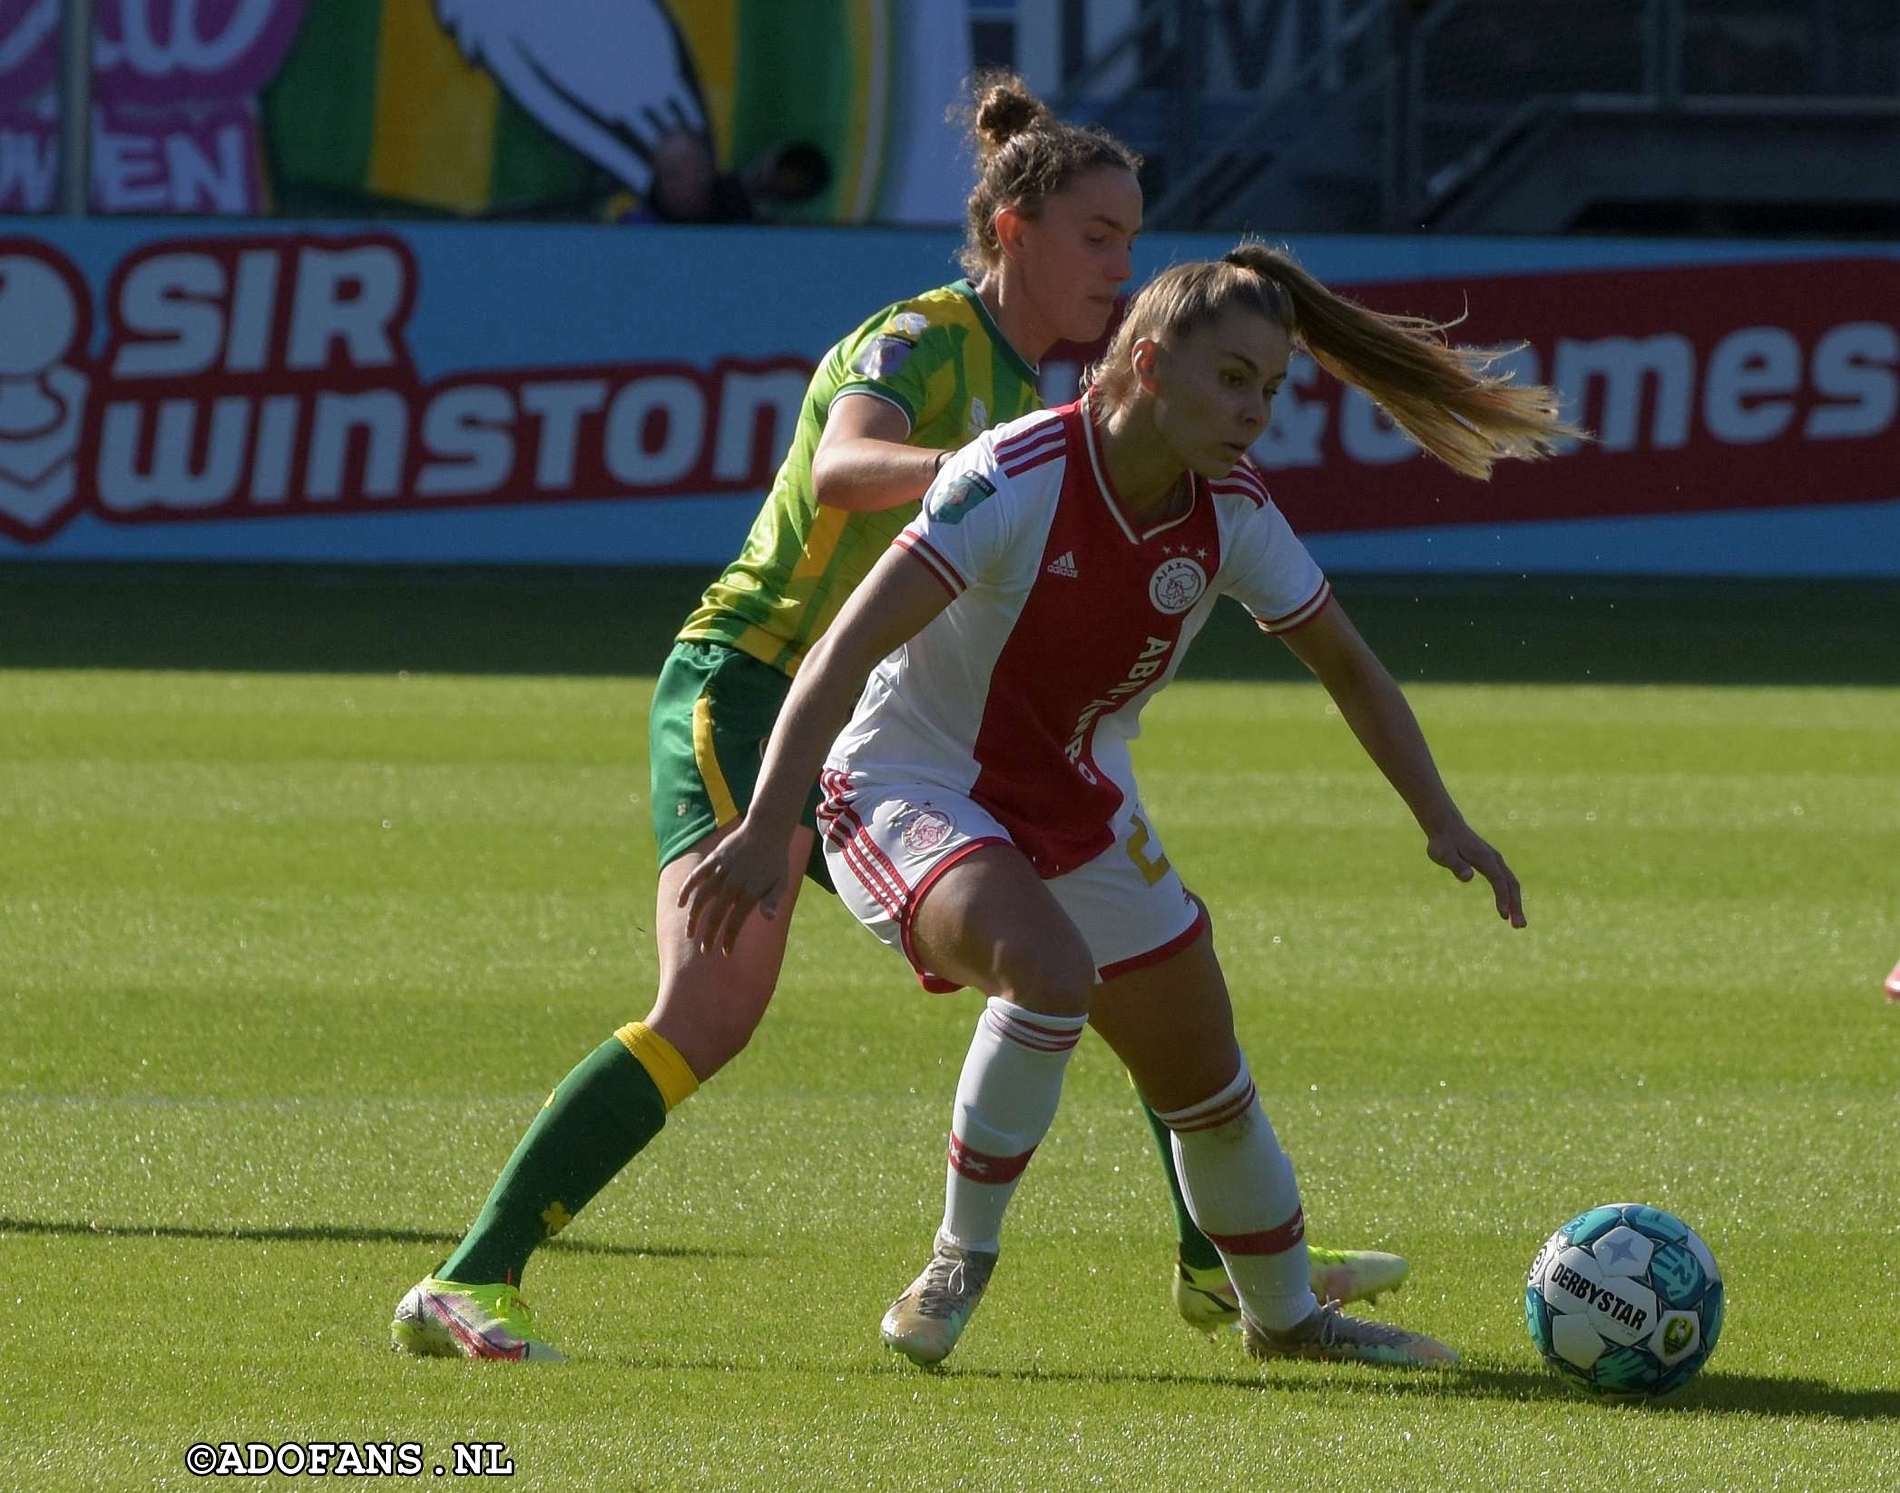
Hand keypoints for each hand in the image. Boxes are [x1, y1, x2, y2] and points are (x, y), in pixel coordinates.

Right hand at [677, 822, 788, 954]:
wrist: (767, 830)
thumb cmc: (776, 860)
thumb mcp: (782, 883)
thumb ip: (772, 901)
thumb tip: (769, 918)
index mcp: (750, 894)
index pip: (735, 924)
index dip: (728, 940)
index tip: (725, 952)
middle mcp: (733, 885)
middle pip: (716, 916)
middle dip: (709, 936)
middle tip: (704, 950)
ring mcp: (722, 871)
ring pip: (701, 899)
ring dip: (693, 918)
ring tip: (689, 933)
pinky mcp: (714, 859)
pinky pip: (696, 877)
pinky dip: (686, 889)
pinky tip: (680, 903)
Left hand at [1425, 819, 1525, 927]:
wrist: (1446, 827)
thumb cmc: (1442, 843)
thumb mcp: (1443, 854)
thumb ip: (1456, 865)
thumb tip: (1468, 877)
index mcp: (1485, 859)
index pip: (1498, 881)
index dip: (1502, 898)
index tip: (1503, 915)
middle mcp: (1495, 859)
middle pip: (1512, 884)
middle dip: (1516, 906)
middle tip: (1519, 926)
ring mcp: (1496, 861)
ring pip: (1512, 884)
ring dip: (1515, 904)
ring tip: (1516, 924)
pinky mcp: (1493, 864)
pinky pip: (1506, 882)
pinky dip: (1509, 896)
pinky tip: (1506, 910)